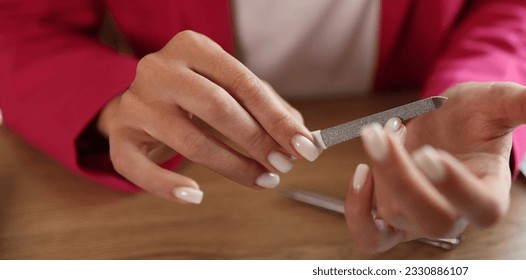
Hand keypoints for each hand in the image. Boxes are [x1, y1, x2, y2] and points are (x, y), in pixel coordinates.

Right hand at [97, 30, 320, 203]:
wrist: (142, 96)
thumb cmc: (197, 91)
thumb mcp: (231, 86)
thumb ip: (267, 107)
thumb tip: (302, 137)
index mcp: (193, 47)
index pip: (244, 84)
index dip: (277, 119)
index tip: (305, 147)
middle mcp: (160, 69)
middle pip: (216, 108)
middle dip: (257, 141)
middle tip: (283, 165)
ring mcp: (135, 102)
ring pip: (189, 141)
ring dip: (232, 167)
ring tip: (262, 179)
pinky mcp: (119, 134)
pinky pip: (139, 168)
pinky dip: (168, 186)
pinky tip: (196, 195)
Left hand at [344, 82, 525, 252]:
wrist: (449, 124)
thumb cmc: (477, 118)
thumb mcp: (500, 103)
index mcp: (490, 192)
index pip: (479, 207)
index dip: (455, 187)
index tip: (432, 154)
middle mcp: (456, 213)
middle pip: (433, 219)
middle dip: (403, 180)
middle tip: (382, 134)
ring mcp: (421, 218)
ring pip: (399, 218)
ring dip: (380, 179)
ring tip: (376, 134)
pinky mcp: (394, 215)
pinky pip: (372, 236)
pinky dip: (358, 214)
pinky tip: (361, 173)